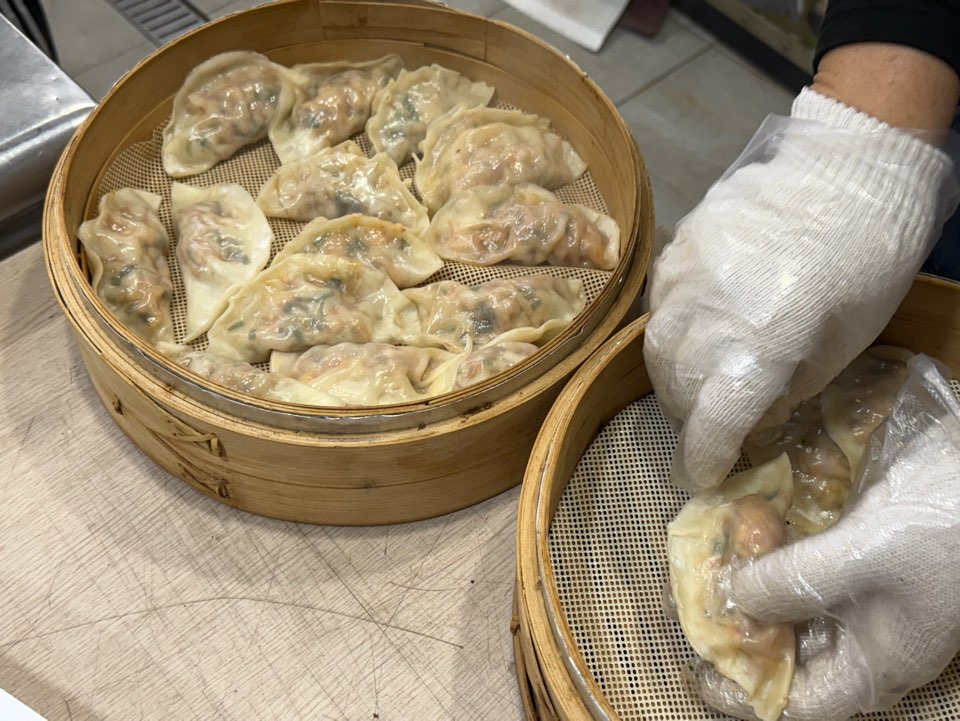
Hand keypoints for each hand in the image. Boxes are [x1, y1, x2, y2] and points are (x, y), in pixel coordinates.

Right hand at [643, 87, 958, 491]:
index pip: (711, 423)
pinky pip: (658, 303)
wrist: (849, 170)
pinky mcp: (678, 245)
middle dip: (690, 417)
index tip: (706, 473)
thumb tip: (749, 415)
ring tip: (693, 379)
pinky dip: (670, 328)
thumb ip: (788, 387)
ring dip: (671, 376)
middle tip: (708, 423)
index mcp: (765, 344)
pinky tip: (691, 328)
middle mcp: (712, 314)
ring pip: (655, 346)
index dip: (704, 458)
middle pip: (677, 387)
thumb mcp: (844, 344)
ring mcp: (688, 275)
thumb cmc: (867, 264)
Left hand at [699, 356, 959, 720]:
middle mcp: (871, 638)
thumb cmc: (938, 527)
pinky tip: (749, 528)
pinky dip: (779, 553)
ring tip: (710, 565)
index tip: (699, 670)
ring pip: (799, 608)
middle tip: (694, 605)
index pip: (802, 704)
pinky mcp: (867, 555)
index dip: (746, 694)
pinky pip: (812, 566)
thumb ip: (788, 584)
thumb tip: (729, 599)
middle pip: (793, 655)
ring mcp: (871, 597)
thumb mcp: (855, 561)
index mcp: (878, 663)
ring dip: (755, 588)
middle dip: (743, 634)